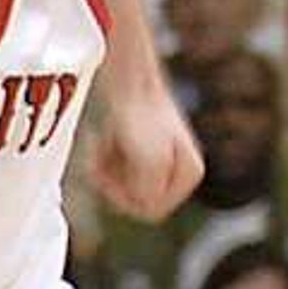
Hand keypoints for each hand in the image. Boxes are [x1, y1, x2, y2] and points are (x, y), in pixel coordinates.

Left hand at [90, 84, 200, 220]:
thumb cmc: (140, 117)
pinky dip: (105, 161)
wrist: (128, 78)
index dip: (126, 199)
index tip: (108, 178)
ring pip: (124, 188)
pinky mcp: (142, 150)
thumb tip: (146, 208)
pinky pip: (118, 172)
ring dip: (106, 172)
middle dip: (114, 185)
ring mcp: (162, 161)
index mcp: (190, 174)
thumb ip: (148, 191)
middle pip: (137, 201)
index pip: (153, 210)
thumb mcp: (148, 161)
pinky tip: (101, 142)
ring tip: (99, 148)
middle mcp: (181, 170)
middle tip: (97, 162)